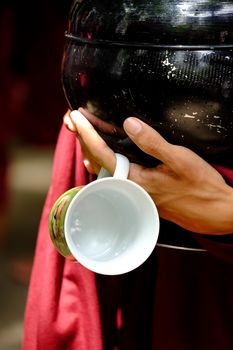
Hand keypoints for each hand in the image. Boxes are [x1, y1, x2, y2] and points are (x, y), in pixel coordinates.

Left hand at [64, 109, 232, 234]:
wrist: (213, 212)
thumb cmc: (200, 187)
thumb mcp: (179, 160)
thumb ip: (152, 142)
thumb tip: (129, 124)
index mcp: (135, 180)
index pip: (102, 154)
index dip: (87, 133)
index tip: (76, 117)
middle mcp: (129, 188)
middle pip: (96, 162)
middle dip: (82, 139)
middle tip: (73, 120)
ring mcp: (134, 192)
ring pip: (103, 170)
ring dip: (91, 149)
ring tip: (84, 131)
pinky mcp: (140, 192)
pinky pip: (114, 175)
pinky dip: (104, 160)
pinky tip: (104, 154)